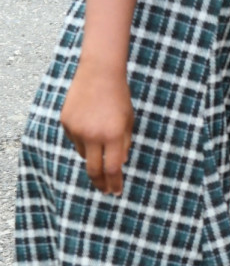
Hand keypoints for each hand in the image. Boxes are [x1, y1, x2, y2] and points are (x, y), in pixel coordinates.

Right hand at [60, 65, 133, 194]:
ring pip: (84, 153)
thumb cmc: (119, 97)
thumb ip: (124, 144)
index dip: (115, 183)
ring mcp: (77, 129)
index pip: (113, 168)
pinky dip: (83, 139)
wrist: (99, 73)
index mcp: (113, 135)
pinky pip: (74, 140)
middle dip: (100, 183)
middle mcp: (93, 135)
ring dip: (92, 154)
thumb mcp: (128, 121)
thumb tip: (119, 165)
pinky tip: (89, 125)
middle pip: (94, 170)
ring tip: (99, 137)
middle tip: (105, 190)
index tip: (116, 191)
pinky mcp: (66, 123)